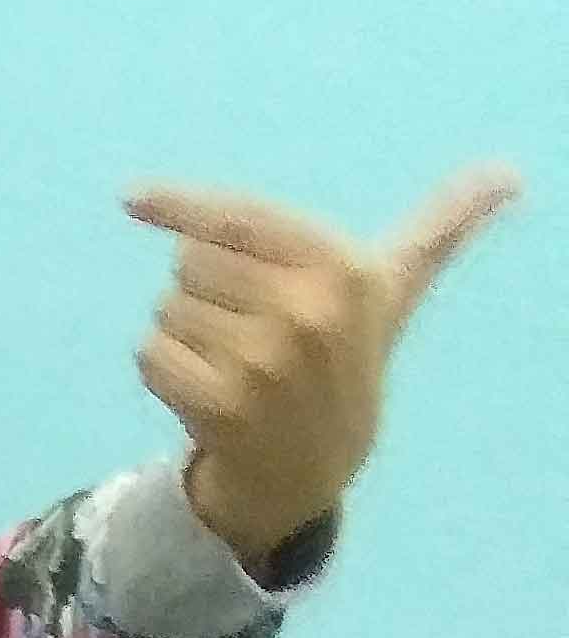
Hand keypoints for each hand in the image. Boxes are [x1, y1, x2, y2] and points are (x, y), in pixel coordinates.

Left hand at [124, 162, 523, 567]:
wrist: (314, 464)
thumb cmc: (346, 357)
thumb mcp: (394, 288)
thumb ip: (442, 227)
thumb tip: (507, 173)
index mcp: (344, 270)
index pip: (236, 218)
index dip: (178, 205)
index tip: (131, 199)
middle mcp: (308, 311)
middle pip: (190, 263)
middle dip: (206, 291)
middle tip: (249, 328)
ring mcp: (263, 362)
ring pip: (167, 309)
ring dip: (186, 333)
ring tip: (233, 362)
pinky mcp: (220, 405)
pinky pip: (149, 354)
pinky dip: (162, 369)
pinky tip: (205, 390)